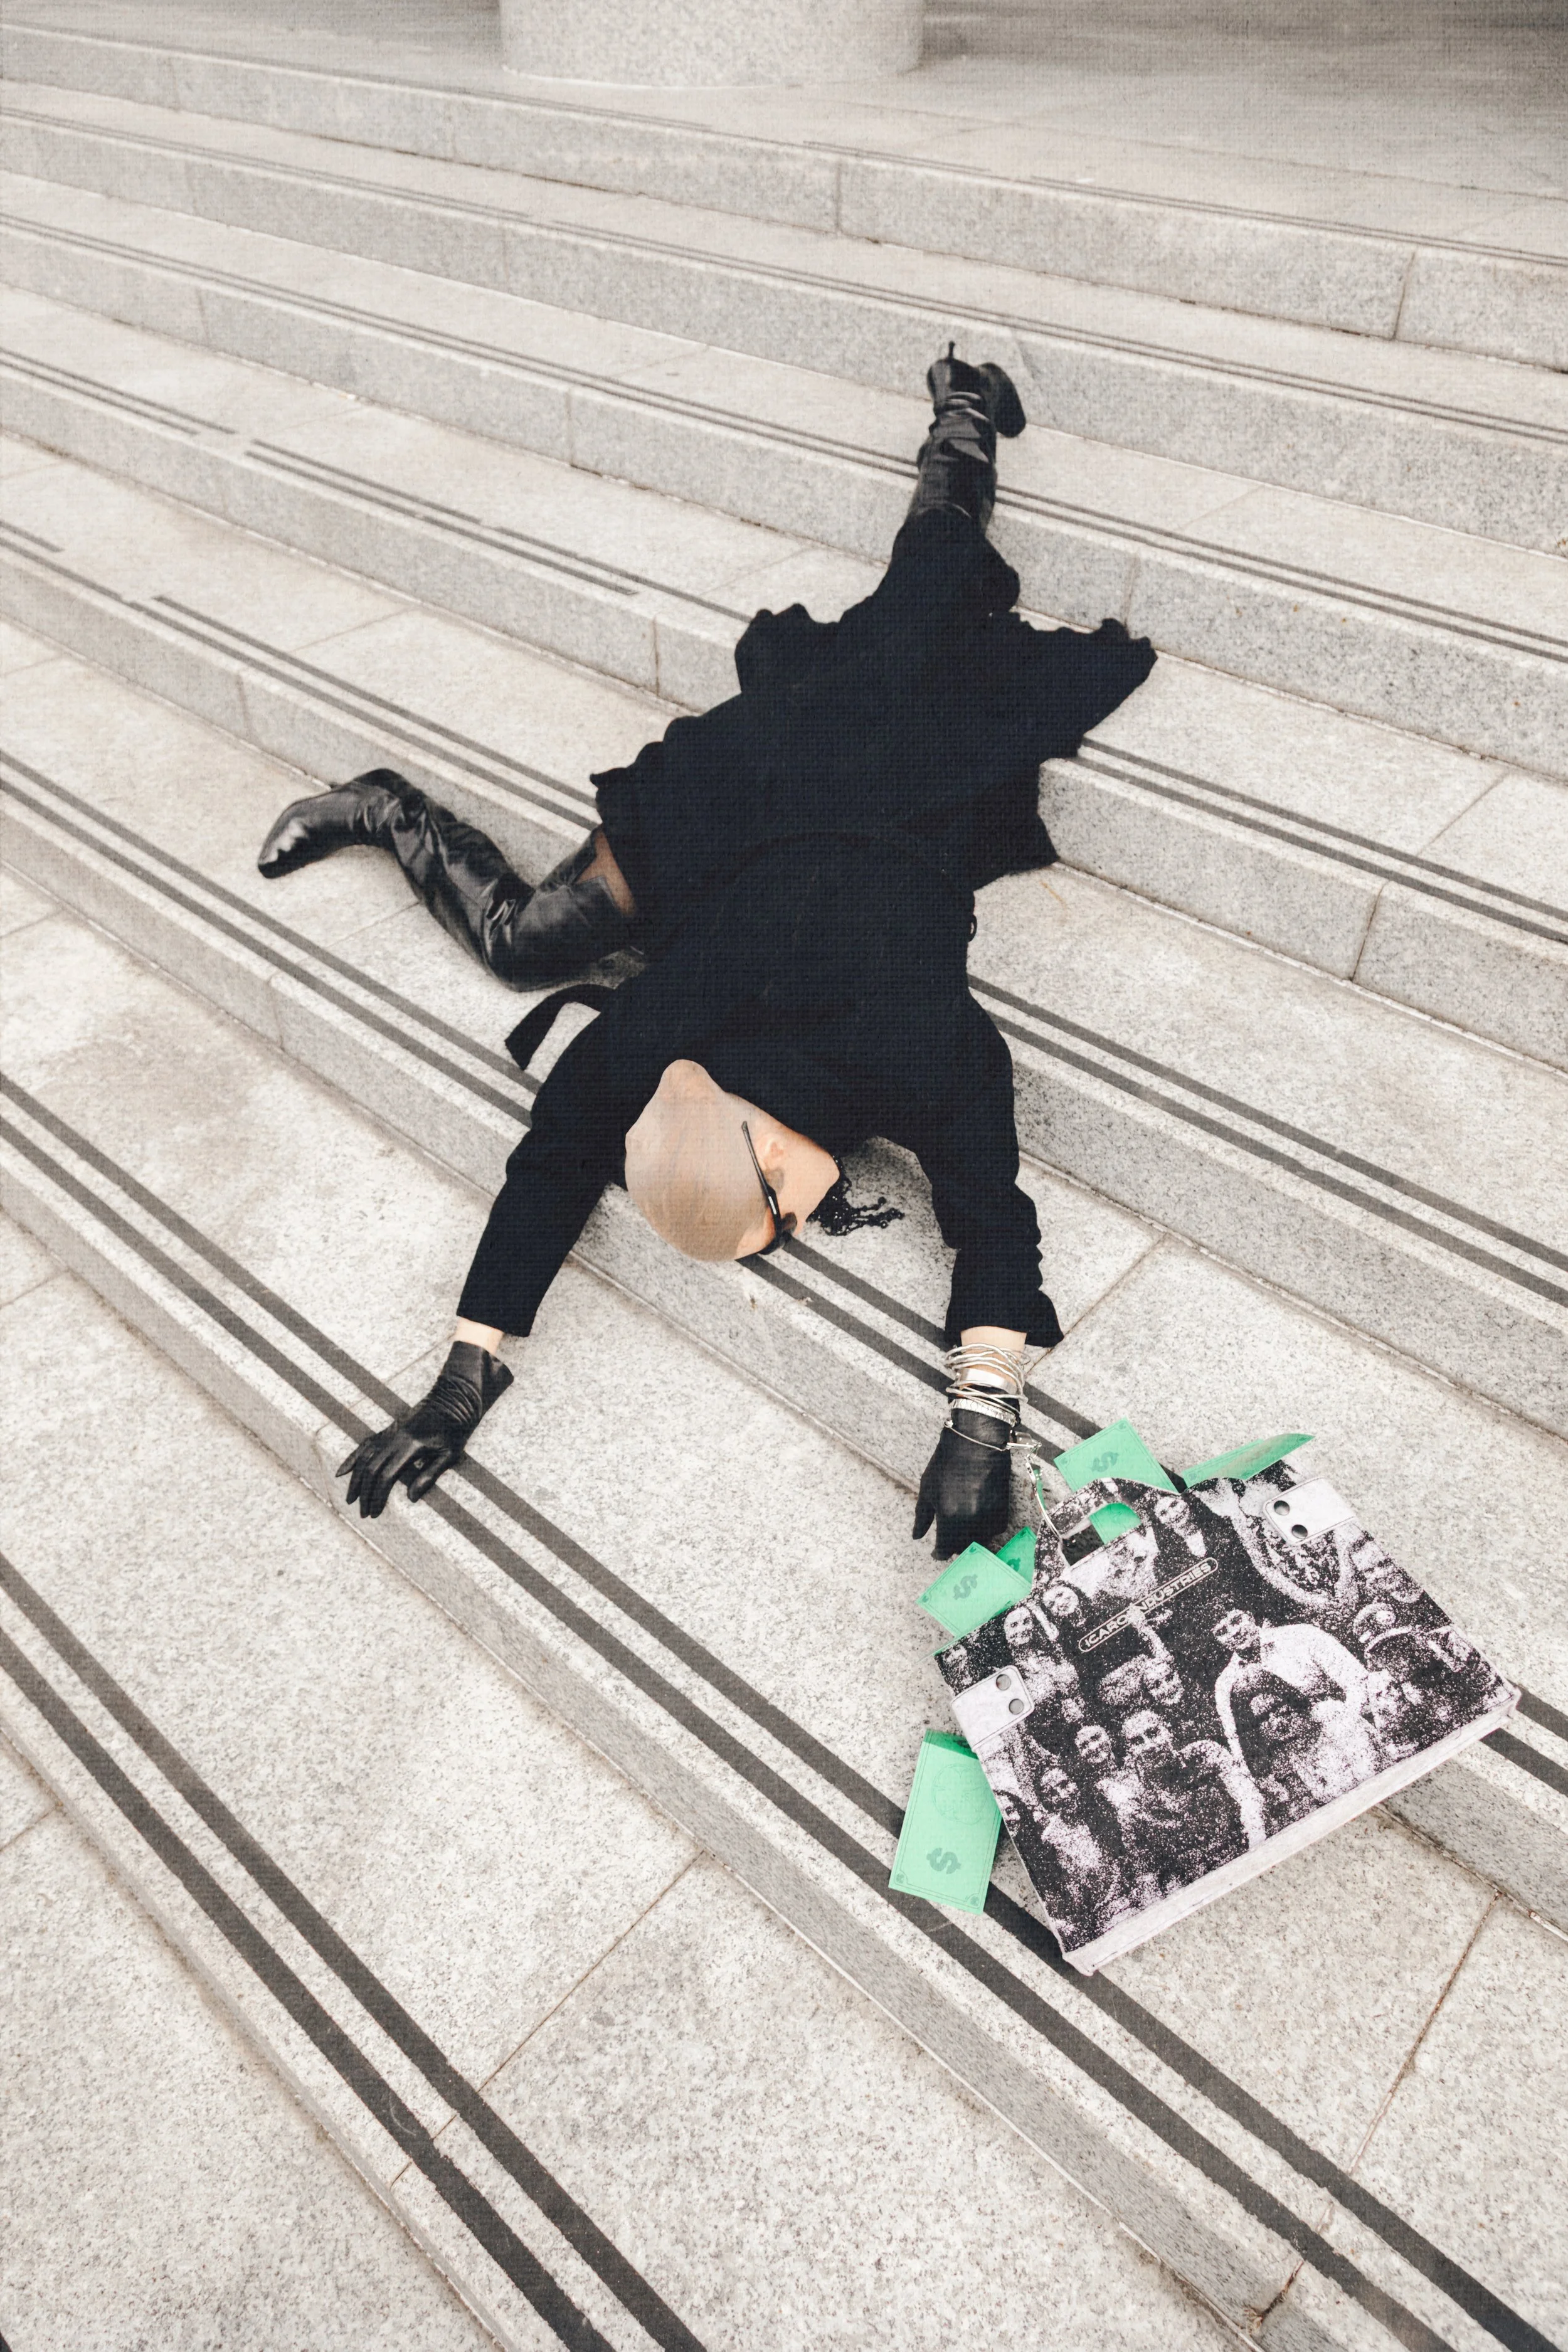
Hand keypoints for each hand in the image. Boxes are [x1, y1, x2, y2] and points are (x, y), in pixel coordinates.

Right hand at [338, 1341, 511, 1519]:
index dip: (378, 1496)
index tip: (375, 1512)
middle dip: (365, 1493)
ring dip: (356, 1480)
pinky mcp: (389, 1430)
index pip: (386, 1476)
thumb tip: (410, 1498)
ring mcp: (390, 1433)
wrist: (454, 1399)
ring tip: (350, 1500)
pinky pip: (366, 1445)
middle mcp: (395, 1438)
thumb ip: (429, 1476)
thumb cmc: (456, 1430)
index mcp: (410, 1446)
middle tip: (364, 1514)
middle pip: (371, 1469)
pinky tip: (342, 1472)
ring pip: (364, 1457)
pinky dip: (353, 1459)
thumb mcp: (449, 1455)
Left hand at [913, 1403, 1015, 1558]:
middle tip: (948, 1540)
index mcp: (949, 1518)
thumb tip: (916, 1536)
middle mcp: (970, 1523)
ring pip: (978, 1542)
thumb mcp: (927, 1489)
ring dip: (969, 1539)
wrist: (977, 1443)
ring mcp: (988, 1519)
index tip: (935, 1553)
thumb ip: (921, 1517)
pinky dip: (984, 1528)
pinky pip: (992, 1530)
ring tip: (962, 1527)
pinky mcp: (1002, 1512)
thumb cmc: (946, 1463)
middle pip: (962, 1549)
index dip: (938, 1554)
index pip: (944, 1550)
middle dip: (953, 1547)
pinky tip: (976, 1516)